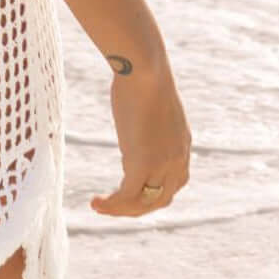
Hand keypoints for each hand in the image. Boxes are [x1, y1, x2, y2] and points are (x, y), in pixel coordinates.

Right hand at [90, 56, 191, 217]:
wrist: (145, 69)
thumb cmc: (142, 73)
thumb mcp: (151, 102)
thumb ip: (147, 117)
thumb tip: (132, 105)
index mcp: (182, 145)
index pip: (174, 182)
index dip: (154, 192)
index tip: (132, 192)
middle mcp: (178, 159)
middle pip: (161, 199)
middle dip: (137, 207)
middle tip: (114, 206)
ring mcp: (162, 164)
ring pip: (144, 203)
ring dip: (121, 210)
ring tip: (100, 207)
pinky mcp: (142, 164)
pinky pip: (127, 196)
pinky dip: (112, 205)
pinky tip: (96, 203)